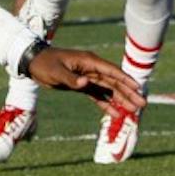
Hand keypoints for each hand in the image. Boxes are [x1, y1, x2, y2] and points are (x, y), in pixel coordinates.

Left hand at [27, 44, 146, 116]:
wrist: (32, 64)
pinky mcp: (81, 85)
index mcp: (88, 62)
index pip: (111, 71)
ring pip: (108, 89)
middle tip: (142, 104)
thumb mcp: (56, 72)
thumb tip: (85, 83)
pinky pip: (97, 95)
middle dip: (128, 93)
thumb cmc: (44, 64)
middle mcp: (91, 69)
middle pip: (114, 82)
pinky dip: (105, 103)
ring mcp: (87, 77)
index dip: (125, 80)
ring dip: (120, 99)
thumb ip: (71, 79)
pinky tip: (114, 113)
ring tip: (133, 111)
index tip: (138, 88)